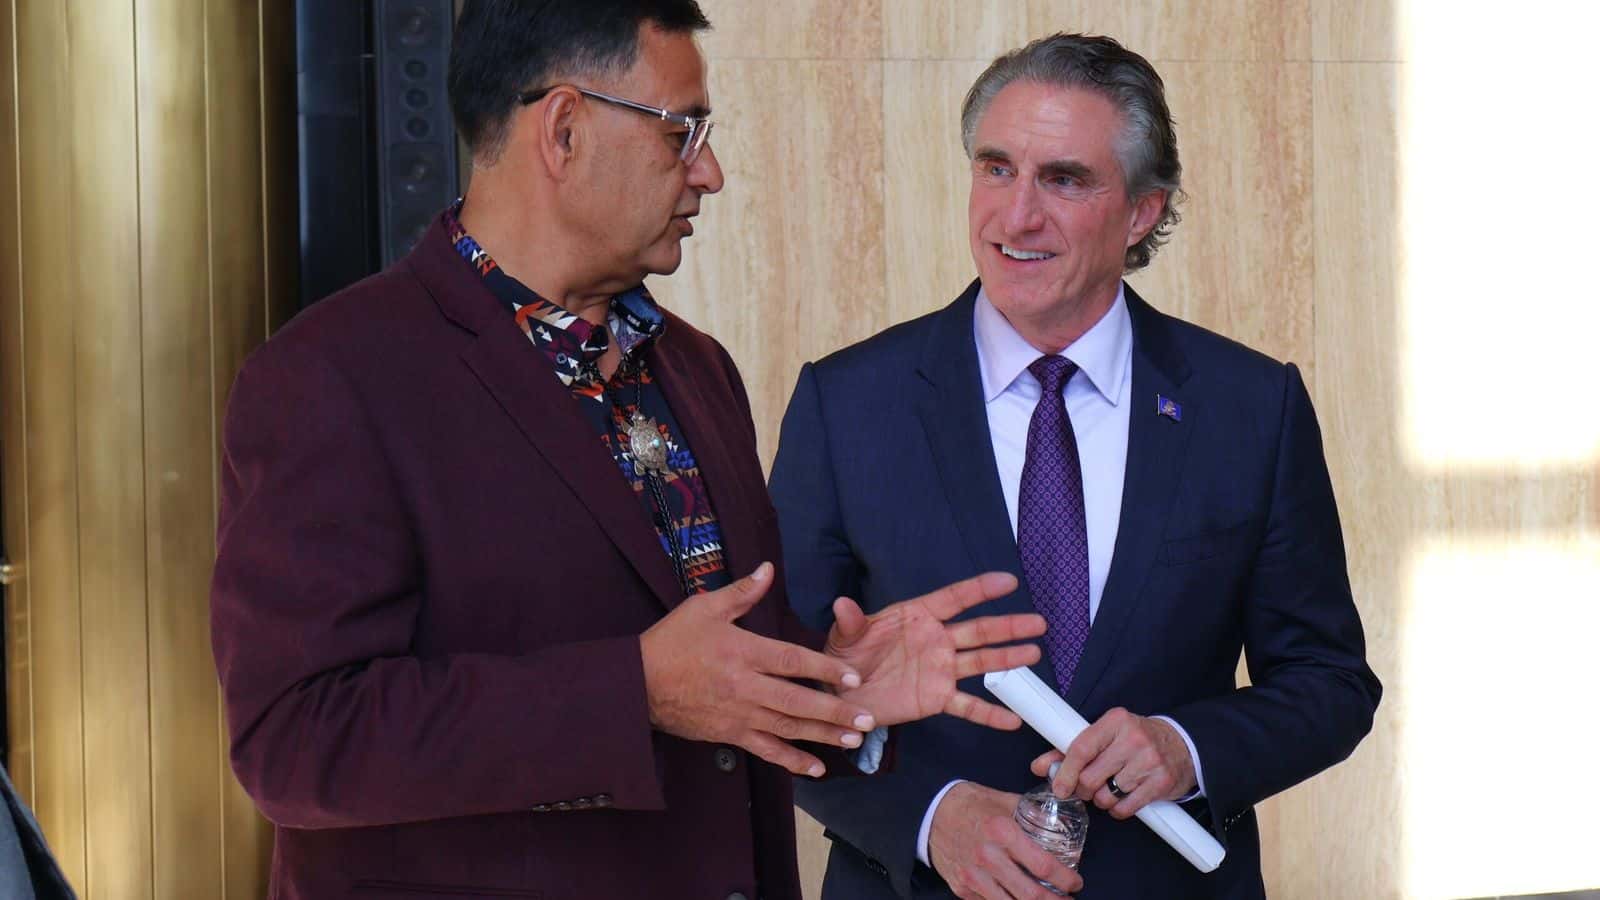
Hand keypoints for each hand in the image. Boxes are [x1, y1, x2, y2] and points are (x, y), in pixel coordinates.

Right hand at [640, 563, 876, 776]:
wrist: (636, 684)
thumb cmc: (672, 641)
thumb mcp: (704, 608)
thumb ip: (741, 592)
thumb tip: (768, 569)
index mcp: (742, 652)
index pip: (791, 661)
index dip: (825, 668)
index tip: (854, 677)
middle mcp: (745, 687)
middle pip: (797, 701)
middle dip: (836, 712)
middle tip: (868, 720)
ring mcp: (738, 714)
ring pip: (787, 728)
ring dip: (823, 736)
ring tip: (854, 740)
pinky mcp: (730, 734)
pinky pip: (766, 750)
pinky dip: (792, 761)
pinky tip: (817, 768)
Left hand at [826, 572, 1045, 729]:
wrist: (842, 694)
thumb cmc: (845, 656)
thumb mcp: (845, 636)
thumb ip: (850, 621)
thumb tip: (842, 604)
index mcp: (917, 617)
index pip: (954, 599)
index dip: (981, 589)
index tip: (1009, 582)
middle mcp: (936, 640)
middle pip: (978, 631)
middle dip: (1008, 626)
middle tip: (1039, 623)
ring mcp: (940, 670)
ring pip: (981, 663)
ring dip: (1008, 659)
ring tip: (1034, 654)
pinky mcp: (936, 698)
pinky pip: (967, 705)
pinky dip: (989, 713)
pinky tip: (1012, 720)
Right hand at [929, 782, 1082, 898]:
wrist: (932, 813)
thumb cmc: (971, 804)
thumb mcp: (1004, 801)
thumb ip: (1032, 813)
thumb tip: (1061, 824)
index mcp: (1002, 832)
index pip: (1043, 865)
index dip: (1065, 879)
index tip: (1075, 882)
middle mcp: (988, 857)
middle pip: (1031, 894)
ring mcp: (973, 876)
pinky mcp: (962, 888)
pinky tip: (1018, 899)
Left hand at [1030, 708, 1195, 818]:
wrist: (1182, 745)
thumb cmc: (1135, 740)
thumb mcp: (1105, 735)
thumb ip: (1071, 750)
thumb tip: (1040, 766)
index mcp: (1115, 721)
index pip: (1081, 748)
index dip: (1065, 771)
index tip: (1059, 787)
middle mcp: (1133, 738)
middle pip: (1091, 777)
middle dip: (1084, 789)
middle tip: (1088, 787)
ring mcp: (1150, 761)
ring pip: (1106, 795)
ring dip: (1101, 799)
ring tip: (1109, 789)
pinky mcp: (1161, 782)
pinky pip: (1125, 808)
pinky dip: (1117, 809)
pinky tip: (1122, 798)